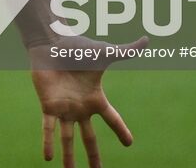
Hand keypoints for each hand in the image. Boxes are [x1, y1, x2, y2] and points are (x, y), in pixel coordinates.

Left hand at [31, 35, 146, 166]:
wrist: (53, 43)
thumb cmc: (78, 47)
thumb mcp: (105, 52)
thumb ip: (126, 51)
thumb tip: (147, 40)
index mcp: (95, 98)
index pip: (112, 119)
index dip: (121, 131)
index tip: (129, 143)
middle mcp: (80, 108)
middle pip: (89, 138)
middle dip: (93, 156)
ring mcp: (64, 108)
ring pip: (68, 139)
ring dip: (68, 157)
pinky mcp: (49, 106)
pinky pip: (49, 128)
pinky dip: (48, 142)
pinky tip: (49, 158)